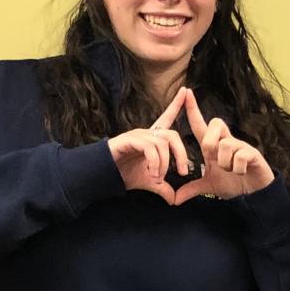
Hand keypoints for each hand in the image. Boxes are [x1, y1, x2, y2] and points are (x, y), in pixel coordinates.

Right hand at [107, 88, 191, 202]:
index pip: (167, 118)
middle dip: (181, 153)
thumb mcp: (148, 182)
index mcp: (153, 139)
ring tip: (159, 177)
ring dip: (165, 162)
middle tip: (183, 172)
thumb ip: (163, 187)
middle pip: (172, 135)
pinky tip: (152, 173)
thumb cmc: (123, 173)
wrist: (103, 175)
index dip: (176, 105)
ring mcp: (138, 136)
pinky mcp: (129, 140)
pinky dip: (155, 162)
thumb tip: (174, 199)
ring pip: (162, 142)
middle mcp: (147, 134)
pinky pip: (149, 147)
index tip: (186, 91)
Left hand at [175, 89, 274, 201]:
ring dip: (225, 163)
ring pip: (226, 144)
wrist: (254, 194)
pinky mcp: (252, 153)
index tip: (186, 92)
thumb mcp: (209, 187)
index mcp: (214, 146)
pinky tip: (241, 173)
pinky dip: (237, 168)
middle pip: (215, 124)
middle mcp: (227, 141)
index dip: (193, 110)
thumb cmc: (234, 183)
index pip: (201, 124)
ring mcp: (240, 146)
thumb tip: (174, 199)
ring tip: (230, 171)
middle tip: (213, 159)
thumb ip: (192, 189)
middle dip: (210, 143)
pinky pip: (239, 156)